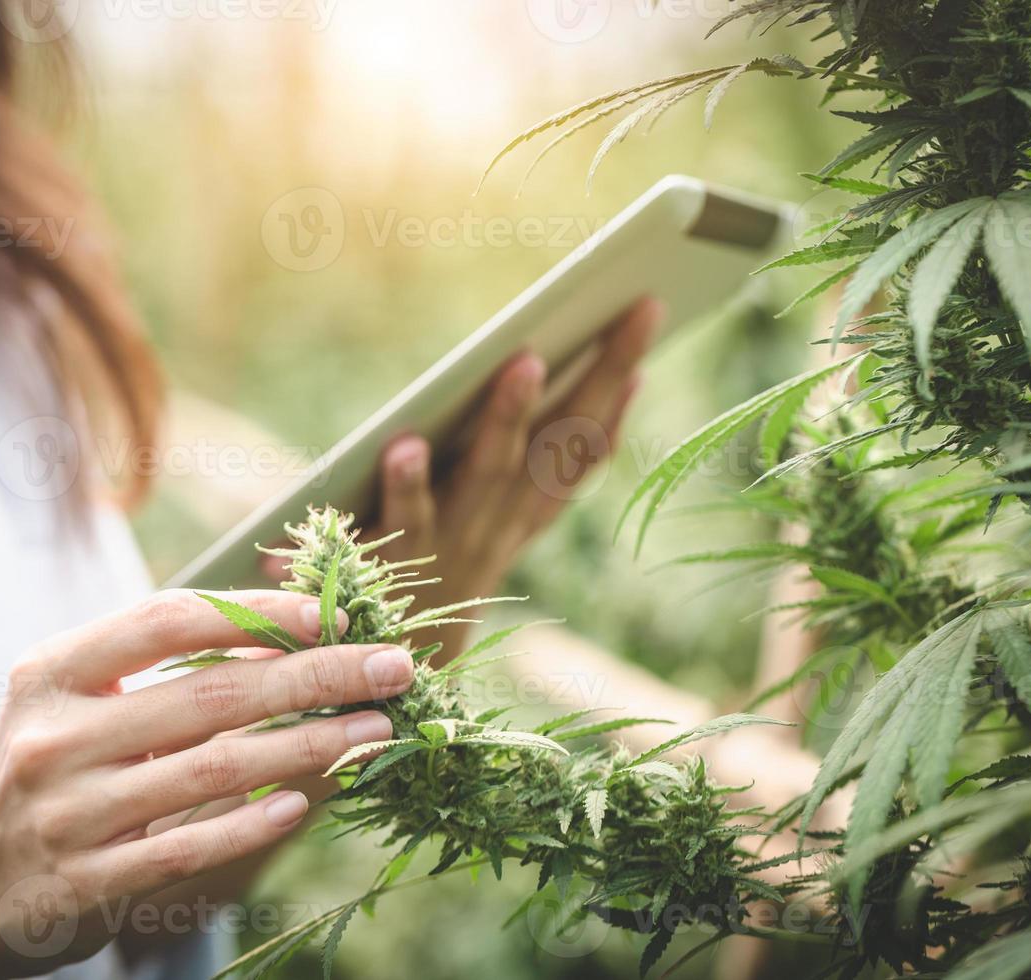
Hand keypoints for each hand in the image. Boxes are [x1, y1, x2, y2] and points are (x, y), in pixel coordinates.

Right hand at [0, 588, 413, 975]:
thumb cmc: (50, 766)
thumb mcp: (75, 698)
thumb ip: (158, 663)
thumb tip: (288, 628)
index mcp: (54, 672)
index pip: (167, 620)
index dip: (256, 612)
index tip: (331, 615)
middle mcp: (55, 737)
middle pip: (209, 694)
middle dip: (315, 676)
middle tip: (392, 667)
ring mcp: (69, 814)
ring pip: (213, 770)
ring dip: (308, 746)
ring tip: (375, 730)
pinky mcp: (87, 884)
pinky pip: (188, 848)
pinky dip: (250, 824)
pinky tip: (303, 803)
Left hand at [366, 298, 661, 655]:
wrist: (385, 674)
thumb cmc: (424, 569)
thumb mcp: (474, 519)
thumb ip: (503, 456)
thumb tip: (533, 367)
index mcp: (521, 517)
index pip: (579, 454)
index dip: (617, 404)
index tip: (645, 348)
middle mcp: (500, 528)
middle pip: (557, 447)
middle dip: (599, 378)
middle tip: (632, 314)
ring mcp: (454, 546)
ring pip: (489, 475)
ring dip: (510, 419)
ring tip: (526, 363)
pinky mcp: (394, 562)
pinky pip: (406, 521)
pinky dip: (407, 484)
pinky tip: (404, 442)